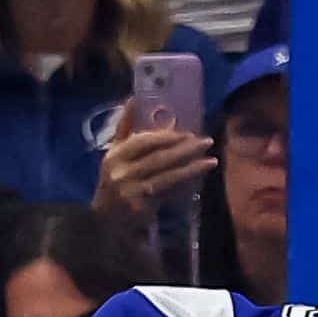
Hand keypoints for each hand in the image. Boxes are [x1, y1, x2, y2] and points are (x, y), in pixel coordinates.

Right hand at [93, 124, 214, 232]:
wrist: (105, 217)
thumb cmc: (113, 179)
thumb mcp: (114, 153)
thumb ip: (124, 127)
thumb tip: (133, 98)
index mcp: (115, 155)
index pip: (144, 142)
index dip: (167, 137)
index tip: (188, 134)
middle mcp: (123, 172)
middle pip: (159, 158)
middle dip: (185, 150)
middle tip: (207, 142)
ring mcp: (133, 191)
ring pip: (168, 177)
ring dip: (192, 169)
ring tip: (212, 161)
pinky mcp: (144, 208)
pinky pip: (169, 194)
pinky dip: (185, 187)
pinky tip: (199, 181)